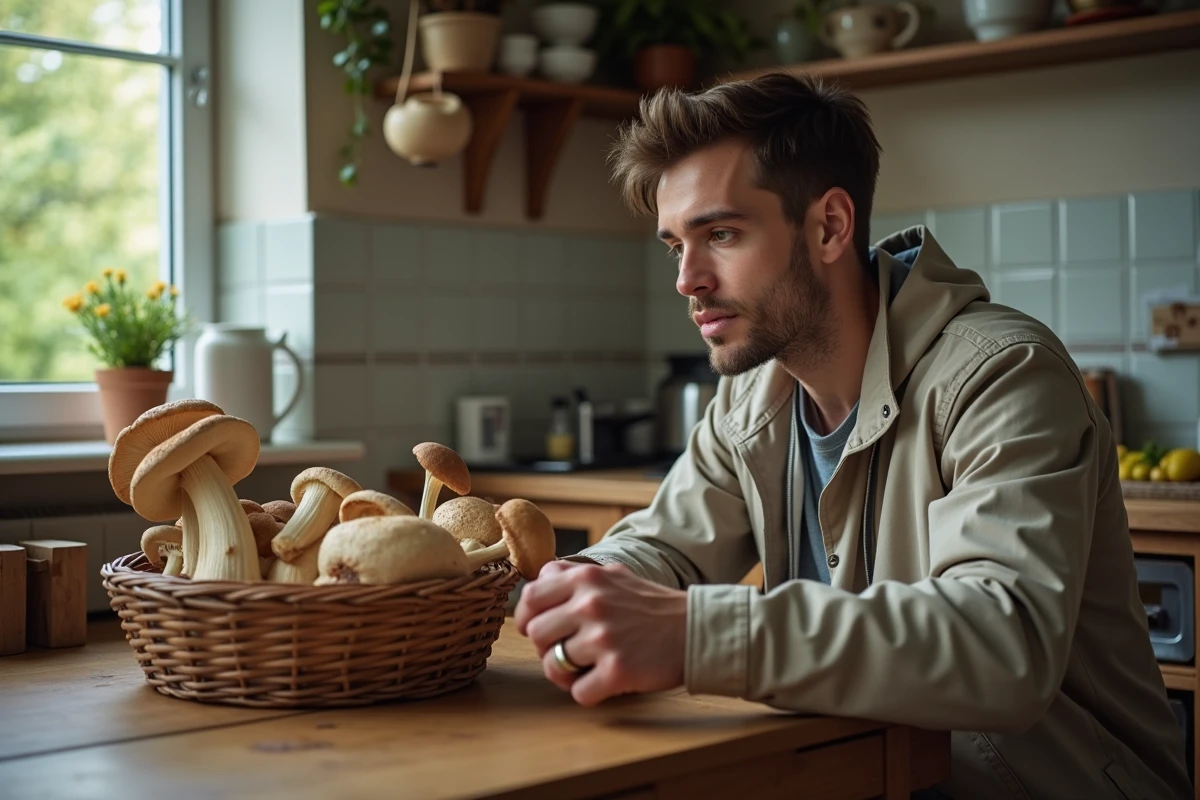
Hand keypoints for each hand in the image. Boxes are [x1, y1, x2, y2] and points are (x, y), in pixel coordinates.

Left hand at [514, 560, 687, 706]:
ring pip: (552, 666)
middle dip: (547, 648)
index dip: (527, 617)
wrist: (695, 629)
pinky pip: (578, 692)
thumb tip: (540, 577)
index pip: (531, 596)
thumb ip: (575, 575)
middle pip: (537, 634)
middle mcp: (591, 604)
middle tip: (568, 651)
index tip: (535, 629)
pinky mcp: (617, 670)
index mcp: (587, 579)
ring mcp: (603, 638)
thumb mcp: (613, 576)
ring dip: (566, 673)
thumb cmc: (651, 606)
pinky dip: (589, 692)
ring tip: (587, 668)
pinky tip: (605, 681)